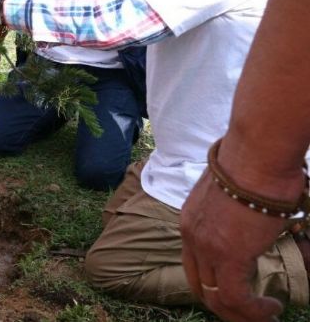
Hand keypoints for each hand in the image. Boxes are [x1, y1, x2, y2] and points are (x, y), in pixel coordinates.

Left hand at [180, 171, 289, 321]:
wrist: (257, 156)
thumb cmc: (255, 164)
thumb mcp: (235, 193)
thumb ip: (237, 211)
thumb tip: (260, 215)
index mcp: (191, 220)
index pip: (193, 262)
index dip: (211, 282)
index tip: (234, 291)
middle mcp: (191, 235)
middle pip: (200, 283)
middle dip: (223, 303)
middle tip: (248, 312)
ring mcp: (206, 246)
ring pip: (216, 296)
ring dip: (241, 313)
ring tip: (264, 316)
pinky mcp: (228, 255)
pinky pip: (236, 297)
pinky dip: (254, 310)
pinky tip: (271, 307)